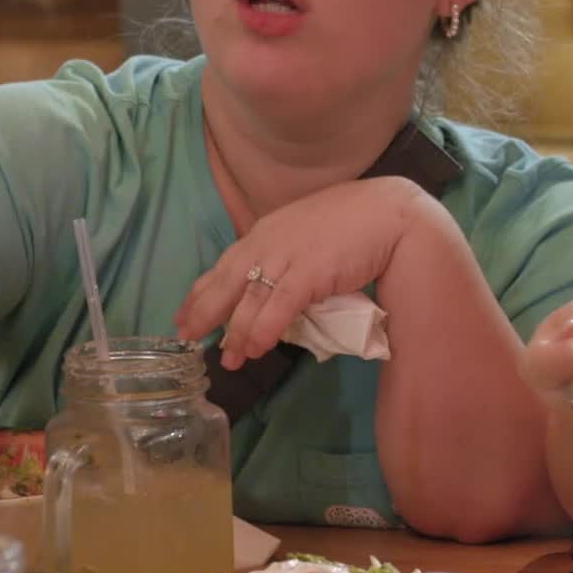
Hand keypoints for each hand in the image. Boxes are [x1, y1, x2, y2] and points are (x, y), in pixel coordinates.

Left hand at [174, 177, 435, 369]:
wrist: (389, 214)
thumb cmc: (352, 223)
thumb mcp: (304, 233)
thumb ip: (283, 255)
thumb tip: (270, 287)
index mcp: (265, 233)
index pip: (223, 265)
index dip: (200, 293)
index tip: (183, 316)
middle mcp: (267, 243)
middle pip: (225, 283)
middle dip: (204, 314)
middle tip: (188, 341)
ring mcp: (287, 257)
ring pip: (249, 300)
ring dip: (236, 332)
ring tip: (229, 358)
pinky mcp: (309, 273)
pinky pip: (278, 306)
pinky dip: (263, 328)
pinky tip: (255, 348)